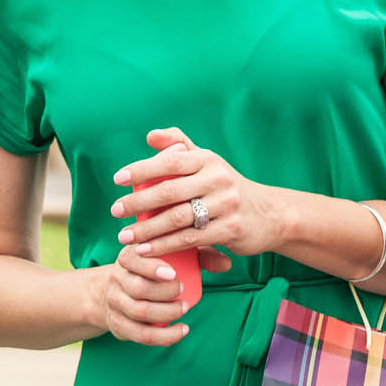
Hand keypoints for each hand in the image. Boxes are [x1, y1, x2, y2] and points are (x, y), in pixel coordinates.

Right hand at [84, 245, 198, 346]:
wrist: (112, 290)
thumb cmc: (150, 269)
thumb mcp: (166, 256)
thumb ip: (197, 256)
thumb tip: (226, 263)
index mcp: (127, 257)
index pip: (134, 260)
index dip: (152, 268)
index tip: (173, 273)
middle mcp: (117, 279)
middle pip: (138, 288)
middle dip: (164, 292)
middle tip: (183, 291)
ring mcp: (116, 304)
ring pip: (140, 312)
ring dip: (166, 313)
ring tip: (184, 308)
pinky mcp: (119, 325)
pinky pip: (142, 335)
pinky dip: (165, 336)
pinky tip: (182, 330)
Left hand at [110, 127, 272, 263]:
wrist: (269, 214)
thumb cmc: (226, 187)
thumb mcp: (207, 162)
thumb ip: (179, 146)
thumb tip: (150, 135)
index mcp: (208, 159)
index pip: (169, 161)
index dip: (141, 169)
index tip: (118, 180)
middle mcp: (218, 178)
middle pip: (169, 191)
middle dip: (137, 202)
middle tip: (115, 211)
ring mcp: (226, 204)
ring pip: (177, 218)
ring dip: (147, 229)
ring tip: (125, 236)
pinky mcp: (230, 229)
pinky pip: (189, 239)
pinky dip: (164, 245)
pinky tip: (146, 249)